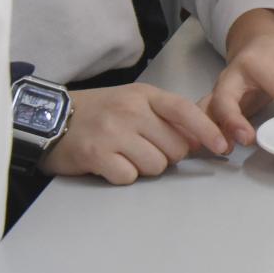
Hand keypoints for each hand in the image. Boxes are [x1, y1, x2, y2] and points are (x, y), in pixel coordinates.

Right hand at [39, 83, 228, 184]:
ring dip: (145, 167)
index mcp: (145, 96)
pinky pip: (129, 176)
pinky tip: (110, 163)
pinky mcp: (96, 154)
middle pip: (175, 147)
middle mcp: (131, 111)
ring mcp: (113, 132)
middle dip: (168, 155)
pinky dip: (123, 175)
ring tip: (126, 155)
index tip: (222, 147)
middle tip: (146, 149)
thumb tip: (200, 140)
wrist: (51, 119)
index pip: (185, 111)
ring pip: (156, 165)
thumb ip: (165, 117)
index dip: (207, 131)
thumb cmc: (100, 112)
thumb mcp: (134, 103)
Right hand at [205, 8, 273, 145]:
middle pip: (225, 96)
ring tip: (226, 149)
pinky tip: (218, 148)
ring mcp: (220, 89)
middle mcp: (233, 74)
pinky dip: (205, 133)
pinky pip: (206, 117)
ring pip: (209, 109)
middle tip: (247, 139)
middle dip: (232, 118)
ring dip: (214, 130)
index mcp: (259, 60)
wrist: (256, 44)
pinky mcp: (216, 103)